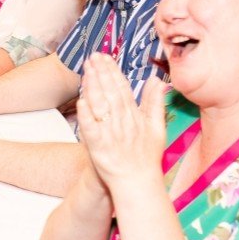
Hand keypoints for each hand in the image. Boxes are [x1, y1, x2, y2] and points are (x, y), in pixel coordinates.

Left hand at [76, 53, 166, 191]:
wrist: (137, 183)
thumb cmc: (146, 156)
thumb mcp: (157, 128)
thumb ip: (155, 103)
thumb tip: (158, 80)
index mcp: (135, 116)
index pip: (123, 88)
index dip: (113, 71)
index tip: (105, 57)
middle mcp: (123, 122)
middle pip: (111, 92)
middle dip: (101, 73)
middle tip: (92, 56)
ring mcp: (110, 134)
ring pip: (101, 106)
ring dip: (93, 86)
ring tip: (86, 70)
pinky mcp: (99, 147)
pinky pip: (91, 128)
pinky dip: (86, 115)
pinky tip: (80, 101)